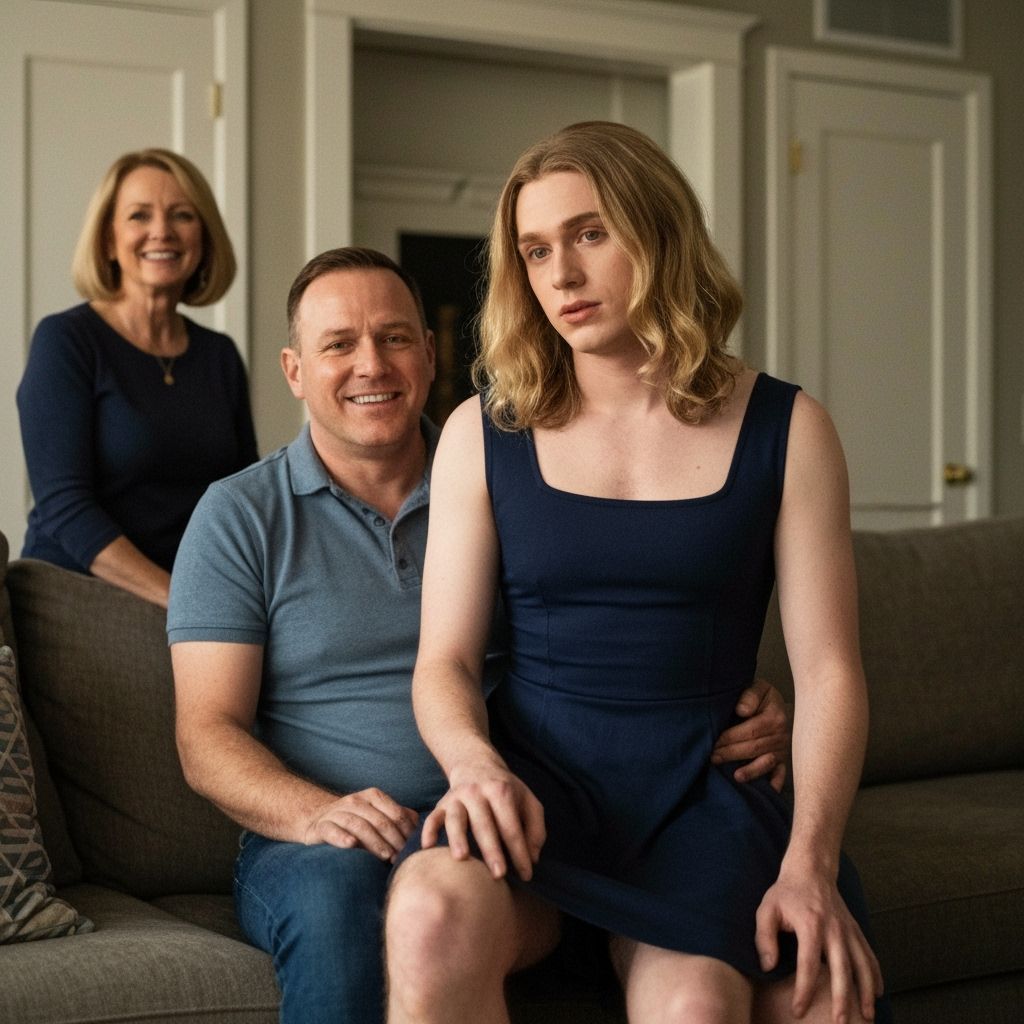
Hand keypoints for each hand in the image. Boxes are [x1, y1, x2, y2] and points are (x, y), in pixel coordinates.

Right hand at [304, 788, 418, 860]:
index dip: (407, 832)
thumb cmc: (355, 821)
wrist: (318, 820)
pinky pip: (332, 830)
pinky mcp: (322, 826)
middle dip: (394, 840)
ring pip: (359, 825)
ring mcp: (337, 812)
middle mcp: (355, 801)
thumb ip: (398, 817)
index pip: (396, 813)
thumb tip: (422, 827)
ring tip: (386, 856)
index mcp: (373, 796)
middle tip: (402, 858)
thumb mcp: (377, 814)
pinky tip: (351, 844)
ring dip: (375, 842)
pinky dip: (342, 837)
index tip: (413, 849)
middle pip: (380, 820)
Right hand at [422, 757, 544, 881]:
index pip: (511, 826)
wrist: (476, 764)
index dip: (519, 851)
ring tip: (461, 858)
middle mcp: (477, 793)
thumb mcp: (528, 801)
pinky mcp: (442, 803)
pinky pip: (432, 817)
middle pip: (484, 824)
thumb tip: (533, 857)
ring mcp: (457, 797)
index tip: (526, 875)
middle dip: (492, 850)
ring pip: (456, 818)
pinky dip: (428, 830)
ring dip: (457, 837)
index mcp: (501, 792)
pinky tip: (428, 847)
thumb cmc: (505, 790)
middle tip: (499, 875)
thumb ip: (536, 828)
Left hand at [711, 678, 789, 790]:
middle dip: (731, 754)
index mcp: (774, 717)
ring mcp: (782, 750)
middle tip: (712, 758)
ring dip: (751, 771)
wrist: (777, 703)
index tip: (713, 742)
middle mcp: (781, 735)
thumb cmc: (761, 697)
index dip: (730, 737)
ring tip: (736, 777)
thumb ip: (750, 695)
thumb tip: (742, 710)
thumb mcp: (758, 687)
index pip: (750, 731)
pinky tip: (766, 792)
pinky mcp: (783, 761)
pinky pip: (781, 775)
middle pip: (754, 748)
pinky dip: (774, 784)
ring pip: (766, 763)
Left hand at [755, 865, 883, 1022]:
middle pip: (842, 970)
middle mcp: (834, 930)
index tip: (798, 1011)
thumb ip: (764, 938)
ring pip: (862, 966)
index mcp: (810, 926)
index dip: (804, 991)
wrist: (811, 869)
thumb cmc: (786, 893)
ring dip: (866, 992)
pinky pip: (870, 955)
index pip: (808, 966)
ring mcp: (848, 930)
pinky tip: (877, 993)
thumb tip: (768, 967)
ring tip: (868, 1016)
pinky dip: (876, 975)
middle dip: (843, 1000)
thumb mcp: (767, 909)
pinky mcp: (856, 929)